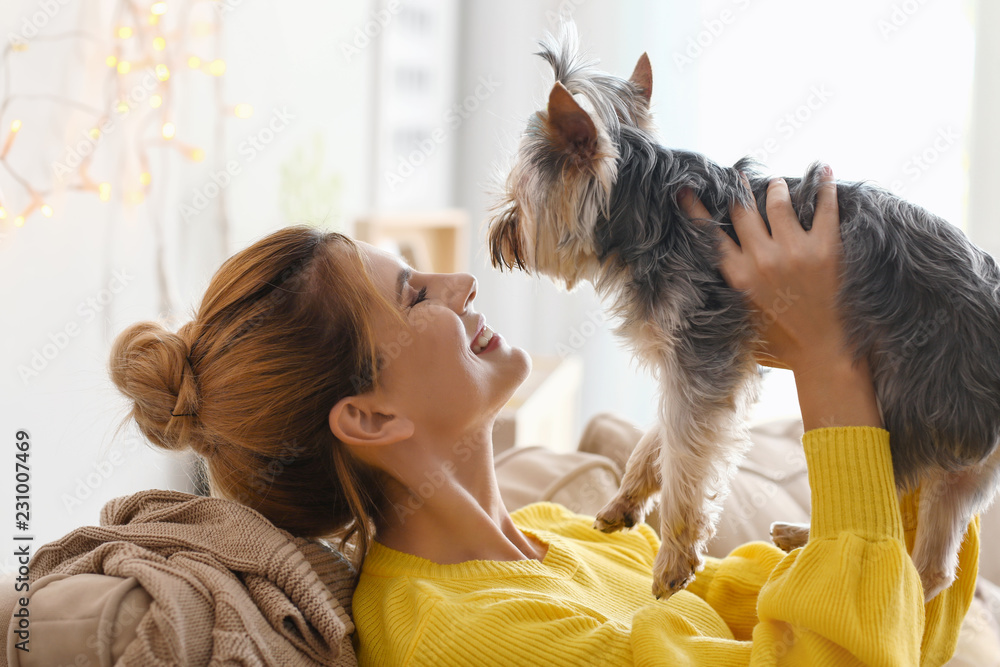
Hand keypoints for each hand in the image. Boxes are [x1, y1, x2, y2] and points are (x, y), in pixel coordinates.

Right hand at [679, 166, 848, 375]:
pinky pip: (824, 207)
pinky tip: (822, 170)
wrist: (824, 352)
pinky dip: (823, 186)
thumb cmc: (781, 342)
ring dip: (774, 188)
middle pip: (742, 210)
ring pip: (777, 202)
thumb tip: (719, 264)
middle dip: (736, 189)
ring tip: (776, 184)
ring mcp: (794, 250)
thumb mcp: (742, 314)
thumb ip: (732, 287)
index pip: (711, 232)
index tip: (688, 189)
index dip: (696, 208)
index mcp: (738, 275)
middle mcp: (762, 258)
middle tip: (736, 176)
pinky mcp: (826, 248)